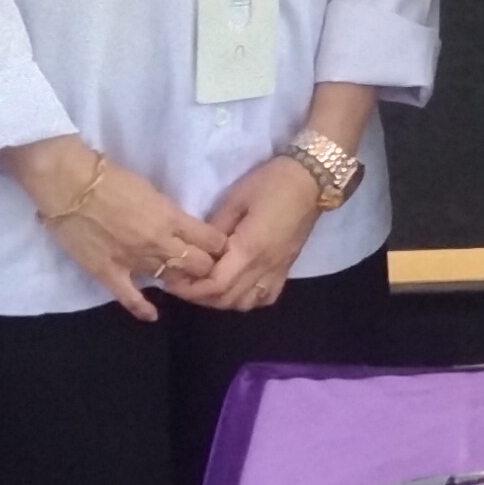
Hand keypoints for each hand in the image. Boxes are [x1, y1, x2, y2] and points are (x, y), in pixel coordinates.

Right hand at [3, 140, 223, 321]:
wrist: (69, 183)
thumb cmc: (109, 178)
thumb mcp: (150, 191)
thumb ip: (167, 213)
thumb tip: (178, 227)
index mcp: (171, 217)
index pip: (211, 240)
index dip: (219, 247)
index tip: (220, 250)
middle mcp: (159, 243)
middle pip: (197, 265)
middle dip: (206, 267)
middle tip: (205, 269)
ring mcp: (134, 261)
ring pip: (170, 279)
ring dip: (179, 281)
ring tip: (184, 283)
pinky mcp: (109, 273)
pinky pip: (130, 298)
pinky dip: (143, 309)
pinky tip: (152, 315)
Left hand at [189, 155, 323, 311]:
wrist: (310, 181)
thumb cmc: (270, 183)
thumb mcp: (235, 199)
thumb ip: (214, 230)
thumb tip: (198, 249)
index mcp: (249, 249)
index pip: (216, 284)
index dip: (192, 288)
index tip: (173, 279)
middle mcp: (264, 267)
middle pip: (227, 299)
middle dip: (200, 296)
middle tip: (182, 283)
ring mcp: (278, 271)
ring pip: (245, 303)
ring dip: (222, 300)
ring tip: (206, 286)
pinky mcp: (286, 269)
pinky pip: (266, 298)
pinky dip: (247, 300)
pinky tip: (237, 288)